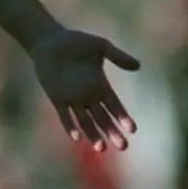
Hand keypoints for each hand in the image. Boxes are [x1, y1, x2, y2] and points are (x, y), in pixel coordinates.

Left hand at [29, 28, 139, 150]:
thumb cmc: (75, 42)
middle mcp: (88, 96)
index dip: (123, 118)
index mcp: (101, 85)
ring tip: (102, 148)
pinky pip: (65, 116)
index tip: (132, 129)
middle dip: (113, 132)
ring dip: (93, 135)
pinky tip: (77, 138)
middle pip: (103, 119)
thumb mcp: (100, 46)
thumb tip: (138, 66)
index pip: (115, 106)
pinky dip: (70, 127)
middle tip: (123, 146)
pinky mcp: (57, 99)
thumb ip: (117, 56)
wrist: (49, 41)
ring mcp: (72, 99)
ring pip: (86, 122)